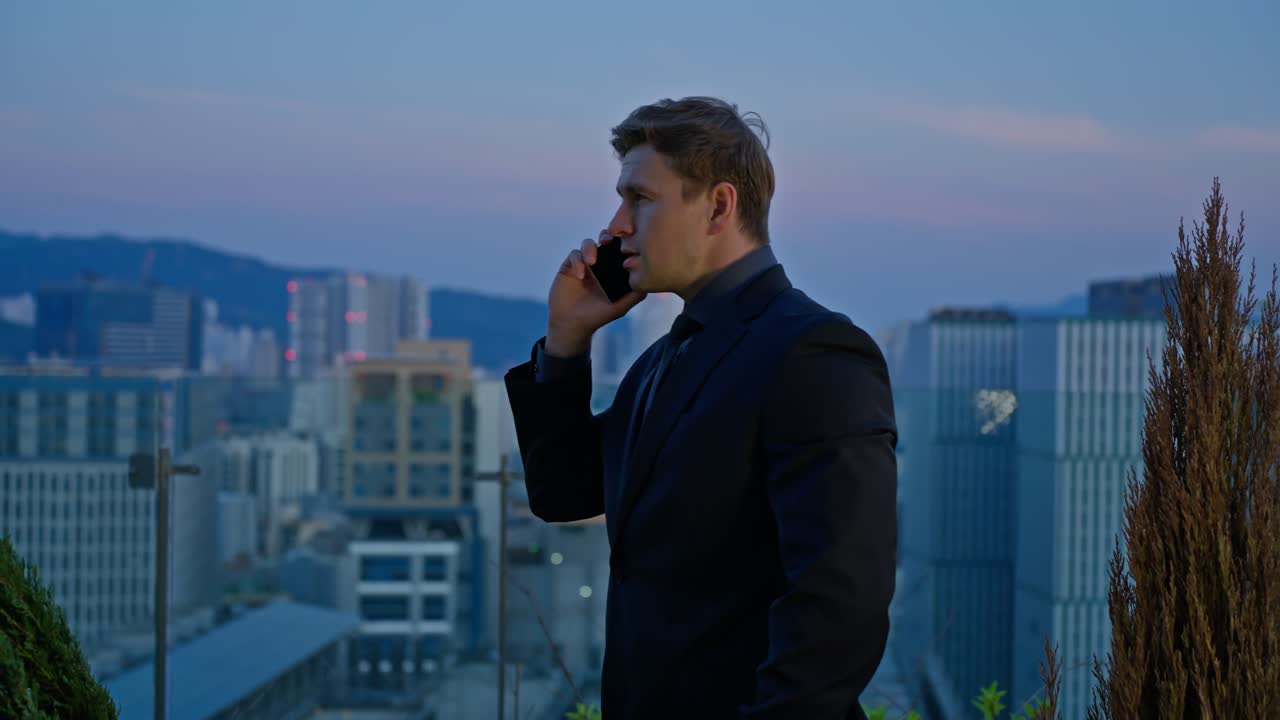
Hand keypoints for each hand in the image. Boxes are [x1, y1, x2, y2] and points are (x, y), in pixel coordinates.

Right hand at [546, 230, 645, 356]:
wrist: (573, 323)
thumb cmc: (598, 316)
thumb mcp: (620, 307)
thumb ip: (635, 295)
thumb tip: (649, 282)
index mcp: (614, 269)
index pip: (620, 248)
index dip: (624, 241)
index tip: (627, 241)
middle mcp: (600, 263)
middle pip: (605, 239)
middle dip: (608, 235)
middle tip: (608, 241)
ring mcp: (584, 263)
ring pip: (588, 243)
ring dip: (590, 248)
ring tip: (592, 262)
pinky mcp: (570, 266)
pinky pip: (574, 255)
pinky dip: (577, 261)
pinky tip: (580, 275)